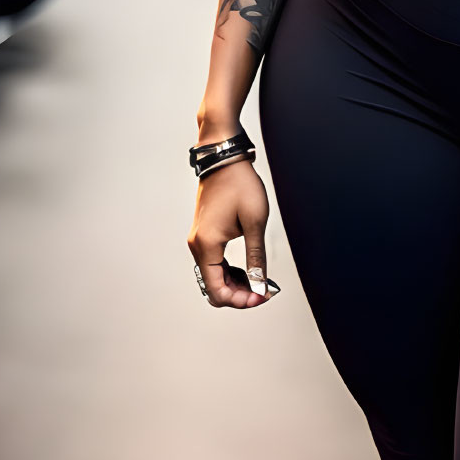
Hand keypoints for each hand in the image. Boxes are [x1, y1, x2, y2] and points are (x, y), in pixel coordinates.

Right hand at [187, 157, 277, 308]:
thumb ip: (256, 257)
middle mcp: (197, 246)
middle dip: (238, 294)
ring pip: (212, 276)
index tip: (261, 296)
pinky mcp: (204, 235)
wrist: (225, 159)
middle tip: (262, 291)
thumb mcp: (255, 221)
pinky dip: (228, 272)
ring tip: (258, 282)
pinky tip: (247, 270)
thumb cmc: (240, 184)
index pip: (217, 290)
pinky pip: (213, 263)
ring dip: (234, 284)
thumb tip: (259, 284)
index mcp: (207, 245)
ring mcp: (199, 240)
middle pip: (212, 287)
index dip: (239, 299)